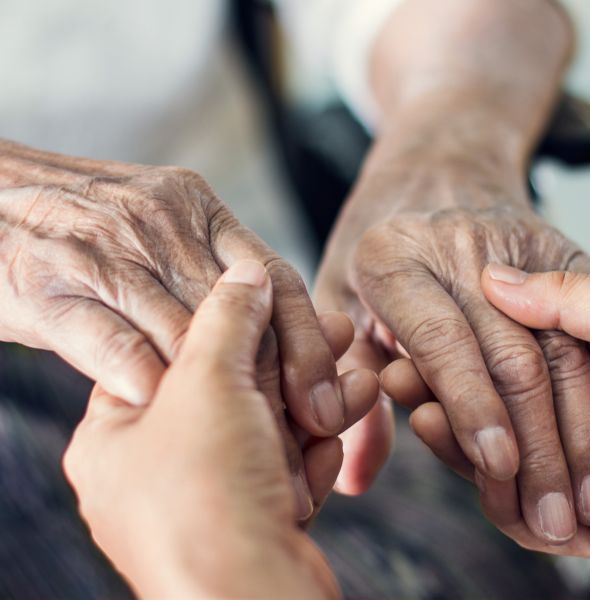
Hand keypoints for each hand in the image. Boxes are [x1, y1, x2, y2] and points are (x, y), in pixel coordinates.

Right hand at [0, 141, 360, 513]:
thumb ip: (220, 277)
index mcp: (201, 209)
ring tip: (245, 444)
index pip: (275, 277)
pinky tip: (167, 415)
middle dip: (276, 379)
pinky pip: (111, 342)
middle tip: (303, 434)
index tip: (330, 400)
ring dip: (217, 396)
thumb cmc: (94, 230)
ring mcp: (105, 251)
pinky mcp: (50, 287)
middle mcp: (161, 223)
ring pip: (182, 332)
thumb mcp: (168, 231)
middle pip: (239, 313)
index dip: (310, 342)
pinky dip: (144, 381)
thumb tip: (285, 344)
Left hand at [64, 261, 352, 597]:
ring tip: (357, 378)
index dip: (228, 324)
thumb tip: (243, 272)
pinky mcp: (252, 523)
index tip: (273, 299)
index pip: (172, 356)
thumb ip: (227, 317)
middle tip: (332, 332)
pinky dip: (318, 448)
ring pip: (268, 430)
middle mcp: (155, 471)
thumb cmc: (207, 499)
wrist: (252, 599)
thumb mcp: (209, 382)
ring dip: (315, 403)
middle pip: (231, 393)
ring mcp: (206, 501)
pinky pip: (286, 468)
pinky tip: (346, 424)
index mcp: (115, 436)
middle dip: (288, 363)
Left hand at [317, 137, 589, 543]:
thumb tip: (352, 480)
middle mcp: (458, 244)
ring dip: (578, 429)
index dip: (471, 409)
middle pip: (509, 355)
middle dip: (536, 443)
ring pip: (558, 347)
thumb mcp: (339, 298)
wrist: (439, 161)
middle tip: (553, 514)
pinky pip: (589, 323)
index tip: (498, 469)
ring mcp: (517, 242)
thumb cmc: (377, 244)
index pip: (441, 342)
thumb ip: (347, 384)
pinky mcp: (560, 248)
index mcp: (393, 257)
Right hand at [414, 265, 589, 557]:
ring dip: (458, 446)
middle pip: (493, 420)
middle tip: (398, 377)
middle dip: (444, 400)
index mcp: (588, 370)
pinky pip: (530, 521)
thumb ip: (562, 302)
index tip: (411, 336)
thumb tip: (491, 278)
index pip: (503, 368)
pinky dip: (495, 499)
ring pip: (502, 470)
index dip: (457, 355)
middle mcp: (579, 422)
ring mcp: (584, 474)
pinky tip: (468, 463)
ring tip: (424, 413)